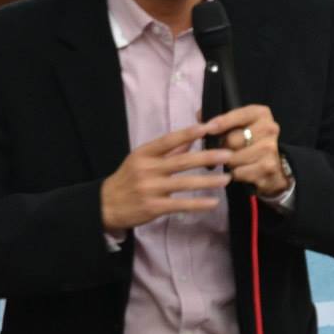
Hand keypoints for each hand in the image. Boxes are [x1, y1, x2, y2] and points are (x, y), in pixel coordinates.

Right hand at [100, 123, 231, 232]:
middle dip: (207, 157)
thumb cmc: (127, 180)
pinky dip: (198, 203)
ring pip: (184, 183)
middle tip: (228, 154)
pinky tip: (213, 202)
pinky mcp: (154, 207)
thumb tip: (190, 139)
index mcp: (144, 153)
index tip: (208, 127)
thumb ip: (166, 151)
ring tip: (227, 178)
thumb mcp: (141, 160)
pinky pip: (180, 204)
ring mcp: (150, 189)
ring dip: (208, 181)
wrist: (106, 205)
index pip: (169, 140)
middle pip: (181, 161)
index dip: (189, 133)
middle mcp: (147, 169)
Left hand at [202, 105, 289, 199]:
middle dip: (222, 147)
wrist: (277, 166)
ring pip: (233, 158)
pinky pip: (239, 172)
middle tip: (222, 150)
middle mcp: (269, 128)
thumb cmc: (251, 142)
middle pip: (232, 140)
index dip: (221, 122)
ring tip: (233, 160)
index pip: (237, 115)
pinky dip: (235, 173)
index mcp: (261, 114)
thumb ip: (221, 118)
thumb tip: (200, 115)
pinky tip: (241, 170)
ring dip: (228, 162)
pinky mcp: (268, 168)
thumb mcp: (240, 125)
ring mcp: (270, 149)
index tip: (207, 128)